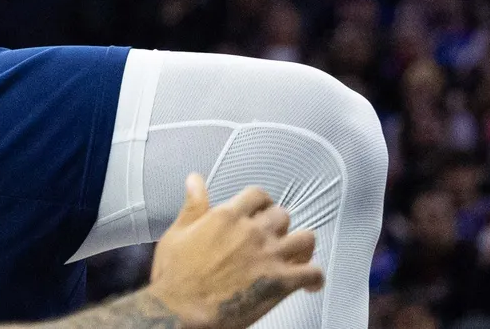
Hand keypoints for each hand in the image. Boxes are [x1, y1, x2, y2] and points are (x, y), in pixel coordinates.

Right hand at [148, 178, 323, 328]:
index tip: (261, 211)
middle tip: (273, 239)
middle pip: (282, 215)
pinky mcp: (281, 282)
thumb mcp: (178, 232)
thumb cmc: (175, 274)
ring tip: (297, 256)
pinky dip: (315, 278)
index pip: (258, 195)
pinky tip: (310, 284)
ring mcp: (270, 256)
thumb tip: (195, 179)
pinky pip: (313, 273)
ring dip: (302, 246)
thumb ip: (193, 205)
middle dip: (279, 226)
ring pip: (305, 239)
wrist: (180, 309)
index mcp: (228, 215)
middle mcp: (254, 231)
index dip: (263, 203)